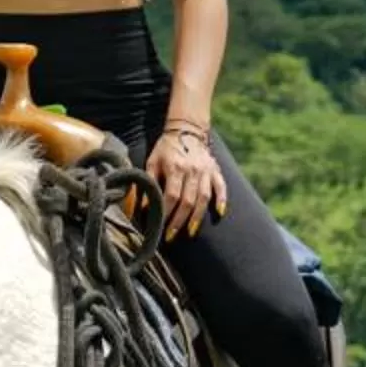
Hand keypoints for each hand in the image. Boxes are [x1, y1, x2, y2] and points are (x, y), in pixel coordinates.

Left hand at [148, 125, 227, 240]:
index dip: (165, 212)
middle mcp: (193, 170)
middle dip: (179, 221)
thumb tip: (143, 206)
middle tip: (170, 236)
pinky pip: (221, 186)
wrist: (187, 130)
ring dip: (197, 217)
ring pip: (204, 198)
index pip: (171, 195)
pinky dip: (222, 200)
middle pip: (188, 200)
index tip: (159, 226)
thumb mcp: (152, 161)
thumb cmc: (166, 148)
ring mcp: (206, 170)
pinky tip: (220, 213)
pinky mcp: (215, 170)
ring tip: (190, 232)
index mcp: (175, 167)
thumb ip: (149, 182)